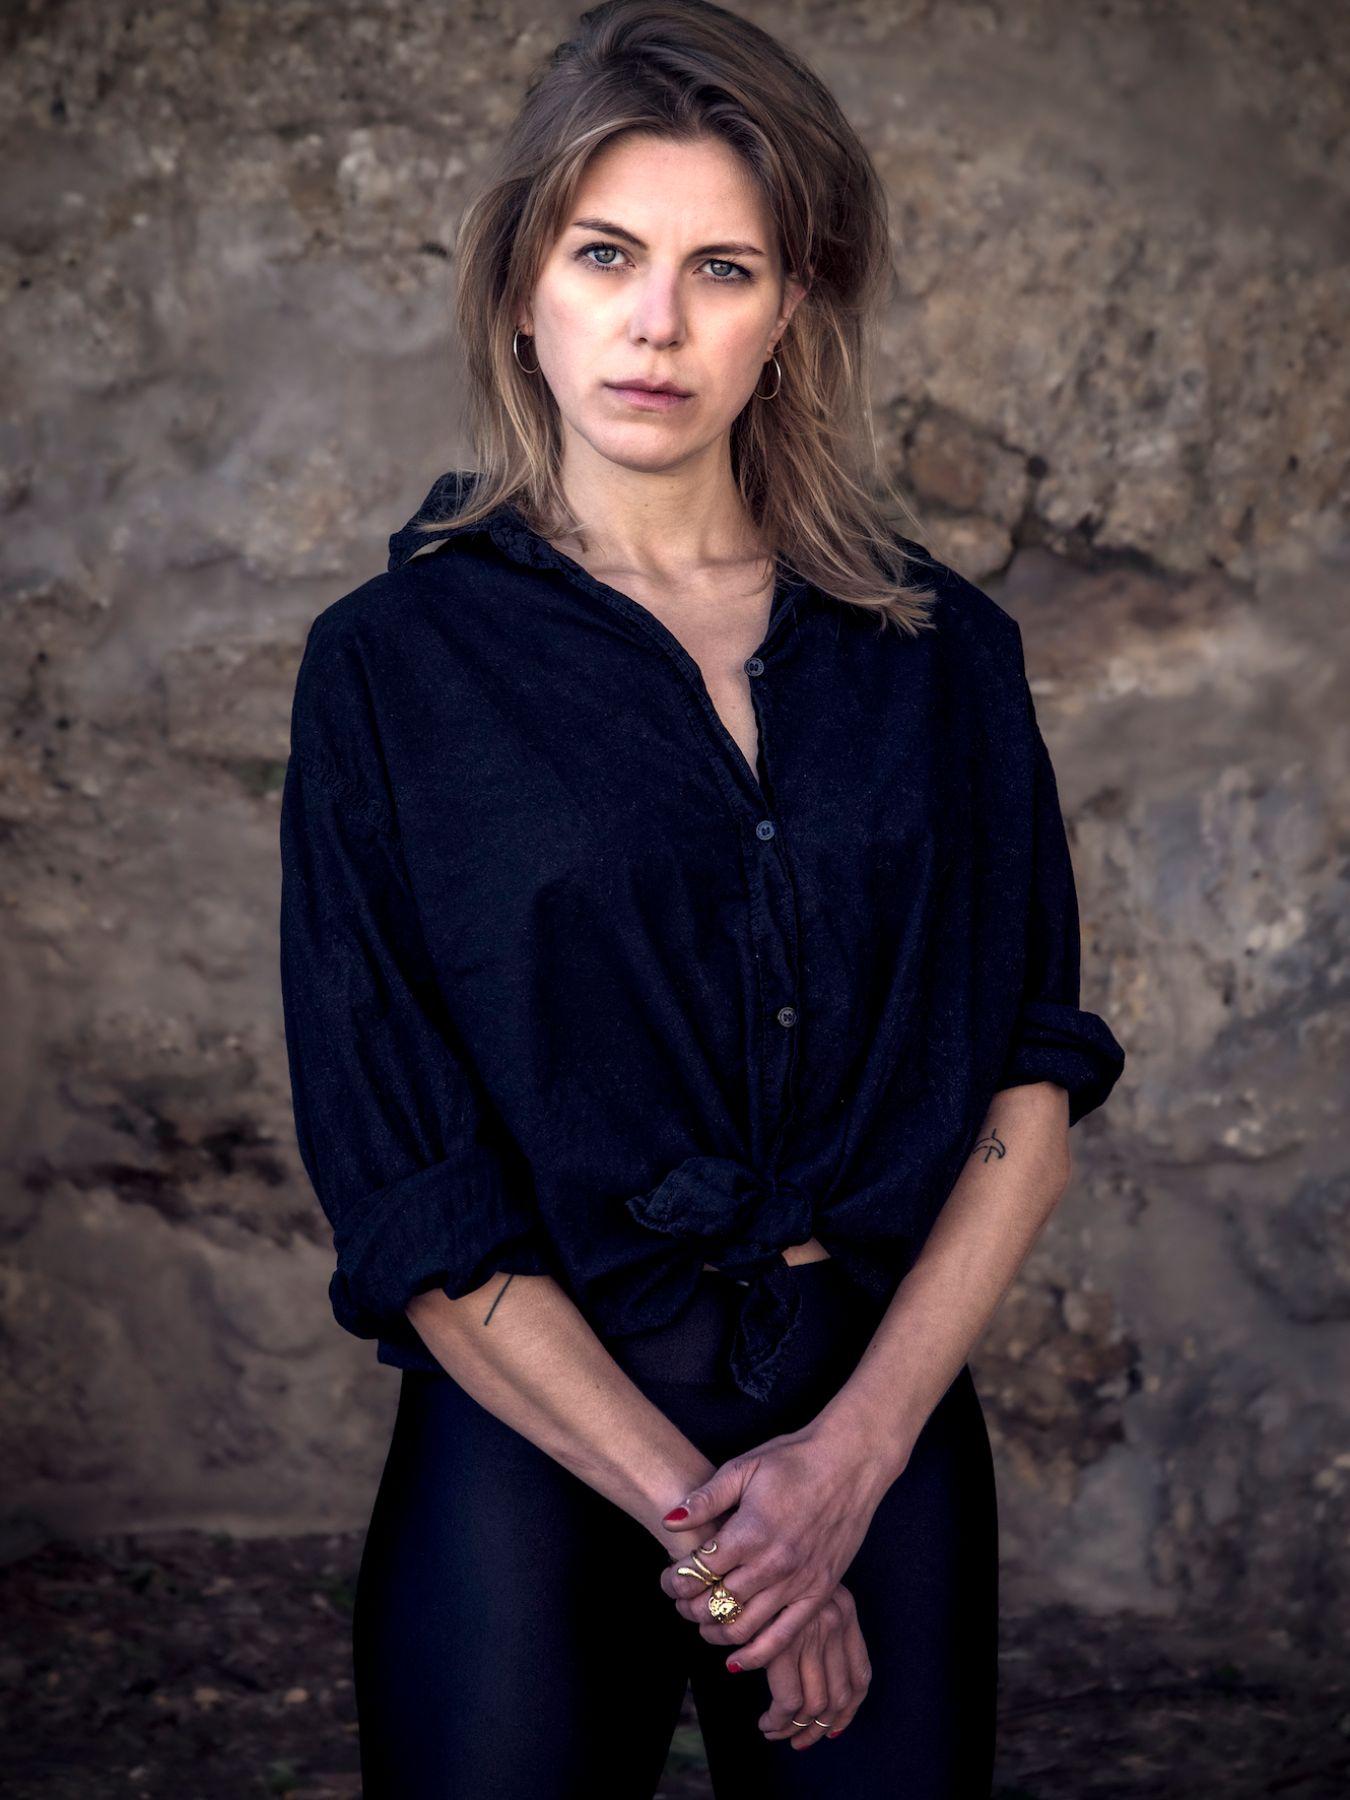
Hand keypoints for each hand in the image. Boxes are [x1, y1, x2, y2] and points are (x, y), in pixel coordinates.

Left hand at [658, 1416, 898, 1670]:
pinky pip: (784, 1638)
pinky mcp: (820, 1593)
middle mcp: (772, 1564)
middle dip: (689, 1608)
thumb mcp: (744, 1467)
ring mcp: (798, 1582)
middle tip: (680, 1602)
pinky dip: (756, 1656)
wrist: (850, 1463)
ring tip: (702, 1623)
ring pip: (744, 1627)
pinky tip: (736, 1660)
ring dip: (715, 1632)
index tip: (668, 1579)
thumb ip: (706, 1499)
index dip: (675, 1580)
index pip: (698, 1571)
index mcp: (749, 1532)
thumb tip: (670, 1521)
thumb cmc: (794, 1460)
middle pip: (715, 1604)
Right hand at [759, 1580, 870, 1747]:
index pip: (861, 1676)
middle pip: (840, 1697)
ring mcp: (809, 1634)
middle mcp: (834, 1621)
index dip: (849, 1711)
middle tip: (801, 1740)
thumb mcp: (806, 1590)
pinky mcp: (781, 1645)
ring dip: (795, 1730)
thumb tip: (823, 1686)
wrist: (745, 1554)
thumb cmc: (771, 1573)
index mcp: (846, 1610)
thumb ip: (820, 1626)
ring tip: (776, 1733)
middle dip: (820, 1729)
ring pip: (815, 1705)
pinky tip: (766, 1724)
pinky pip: (788, 1702)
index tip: (833, 1728)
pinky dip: (777, 1721)